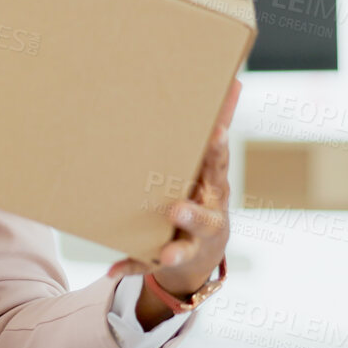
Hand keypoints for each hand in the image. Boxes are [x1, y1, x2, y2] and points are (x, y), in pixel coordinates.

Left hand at [110, 78, 240, 327]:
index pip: (217, 167)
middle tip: (178, 210)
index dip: (217, 151)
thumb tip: (235, 78)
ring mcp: (192, 244)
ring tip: (165, 254)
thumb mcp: (212, 162)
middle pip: (205, 218)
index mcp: (214, 188)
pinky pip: (146, 265)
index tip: (215, 135)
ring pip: (185, 249)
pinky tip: (112, 269)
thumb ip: (220, 124)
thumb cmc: (202, 192)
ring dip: (175, 251)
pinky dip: (130, 267)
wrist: (201, 254)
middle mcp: (208, 218)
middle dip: (193, 215)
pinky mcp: (169, 261)